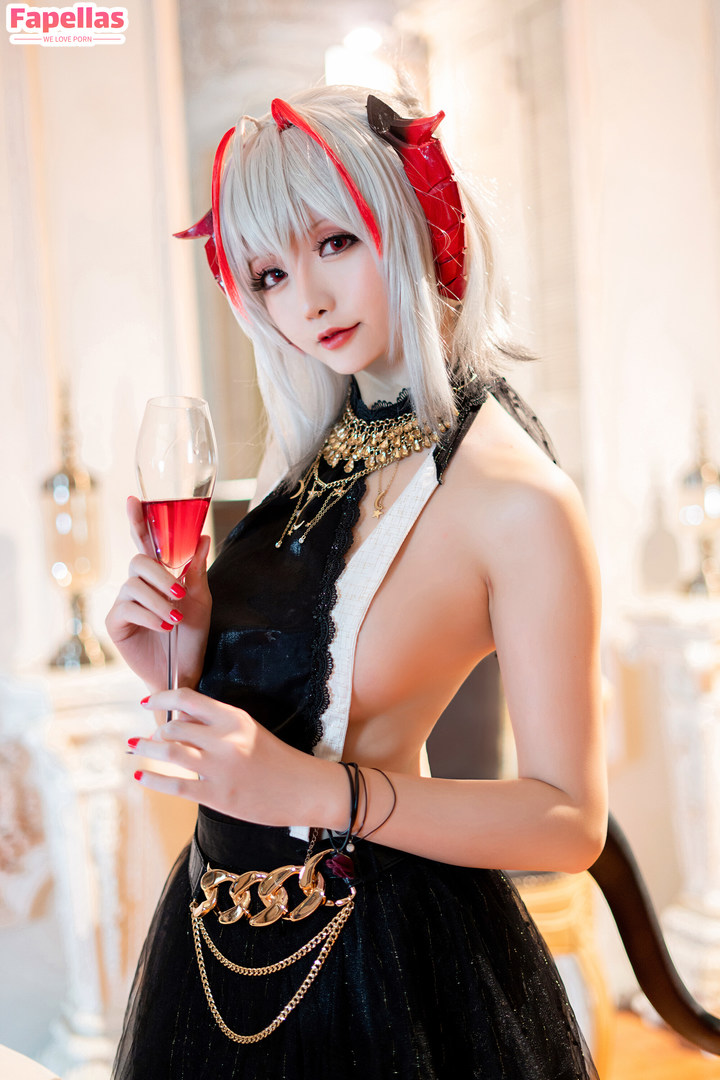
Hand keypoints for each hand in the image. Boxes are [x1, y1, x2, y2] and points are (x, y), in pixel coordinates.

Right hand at [105, 496, 211, 690]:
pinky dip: (150, 615)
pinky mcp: (115, 623)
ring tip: (175, 618)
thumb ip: (196, 570)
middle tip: (180, 594)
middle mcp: (138, 585)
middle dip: (161, 576)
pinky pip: (128, 608)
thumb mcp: (201, 600)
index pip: (145, 542)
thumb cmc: (192, 636)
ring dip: (159, 601)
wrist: (184, 670)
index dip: (137, 520)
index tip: (133, 499)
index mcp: (159, 576)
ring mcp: (124, 603)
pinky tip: (164, 626)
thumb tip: (202, 537)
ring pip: (134, 586)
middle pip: (138, 562)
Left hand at [127, 688, 328, 826]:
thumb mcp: (249, 731)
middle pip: (174, 727)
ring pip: (169, 753)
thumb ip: (216, 725)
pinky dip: (152, 779)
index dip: (160, 698)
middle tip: (146, 739)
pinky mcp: (218, 796)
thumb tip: (178, 720)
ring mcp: (221, 768)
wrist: (304, 789)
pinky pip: (175, 785)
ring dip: (146, 750)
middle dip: (154, 733)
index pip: (187, 699)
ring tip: (136, 750)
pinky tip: (140, 776)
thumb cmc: (277, 759)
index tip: (145, 702)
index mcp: (234, 718)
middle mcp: (225, 740)